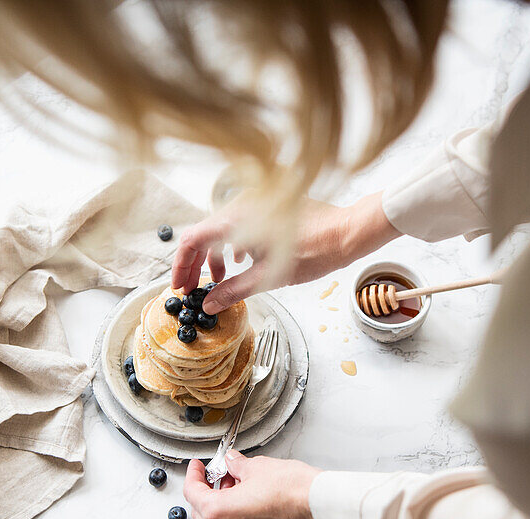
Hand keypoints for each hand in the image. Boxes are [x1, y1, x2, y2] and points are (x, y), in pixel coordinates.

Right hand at [171, 191, 399, 314]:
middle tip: (195, 289)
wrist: (348, 231)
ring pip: (220, 229)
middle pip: (203, 234)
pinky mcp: (267, 205)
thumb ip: (234, 291)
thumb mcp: (270, 277)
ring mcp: (254, 203)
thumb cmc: (314, 251)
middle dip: (196, 264)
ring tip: (221, 280)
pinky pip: (238, 223)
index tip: (181, 287)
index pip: (191, 239)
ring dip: (215, 256)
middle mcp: (241, 206)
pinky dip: (232, 244)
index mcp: (236, 220)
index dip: (181, 266)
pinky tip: (243, 261)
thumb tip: (210, 305)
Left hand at [183, 451, 323, 518]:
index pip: (193, 493)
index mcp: (219, 513)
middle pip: (202, 511)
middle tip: (216, 471)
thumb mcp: (257, 468)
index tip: (197, 466)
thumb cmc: (293, 492)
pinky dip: (235, 510)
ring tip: (237, 478)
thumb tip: (232, 462)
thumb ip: (237, 465)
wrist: (319, 507)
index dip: (193, 475)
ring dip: (221, 499)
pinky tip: (248, 492)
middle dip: (206, 489)